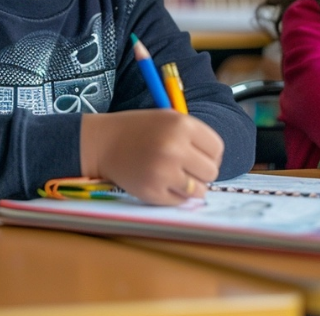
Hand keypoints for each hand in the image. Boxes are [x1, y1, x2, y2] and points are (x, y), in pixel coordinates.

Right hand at [80, 110, 223, 204]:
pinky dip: (173, 195)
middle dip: (200, 171)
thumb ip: (194, 137)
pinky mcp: (153, 192)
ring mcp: (163, 172)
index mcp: (181, 125)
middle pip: (211, 171)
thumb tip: (217, 163)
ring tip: (172, 175)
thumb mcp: (167, 119)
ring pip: (199, 190)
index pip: (217, 149)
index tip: (197, 155)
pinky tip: (159, 182)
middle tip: (183, 167)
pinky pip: (180, 201)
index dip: (209, 154)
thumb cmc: (138, 131)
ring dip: (189, 186)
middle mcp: (174, 148)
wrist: (102, 143)